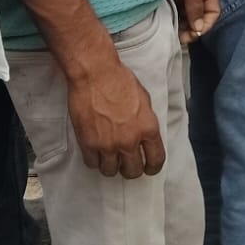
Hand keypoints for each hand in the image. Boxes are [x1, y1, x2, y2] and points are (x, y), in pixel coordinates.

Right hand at [66, 59, 164, 178]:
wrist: (95, 73)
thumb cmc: (120, 80)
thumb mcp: (144, 100)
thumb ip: (146, 122)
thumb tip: (146, 138)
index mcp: (148, 128)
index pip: (156, 160)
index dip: (152, 168)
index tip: (148, 168)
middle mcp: (130, 140)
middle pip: (133, 171)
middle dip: (131, 169)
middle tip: (126, 162)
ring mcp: (108, 144)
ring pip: (110, 171)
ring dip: (111, 165)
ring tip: (109, 156)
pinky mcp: (89, 143)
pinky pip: (92, 164)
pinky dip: (94, 159)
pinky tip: (95, 150)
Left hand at [165, 0, 220, 45]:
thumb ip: (195, 5)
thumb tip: (200, 28)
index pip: (214, 13)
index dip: (205, 25)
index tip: (192, 34)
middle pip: (201, 16)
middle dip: (193, 28)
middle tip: (179, 37)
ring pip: (190, 14)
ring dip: (183, 24)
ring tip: (173, 31)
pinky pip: (179, 9)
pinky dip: (175, 17)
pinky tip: (168, 21)